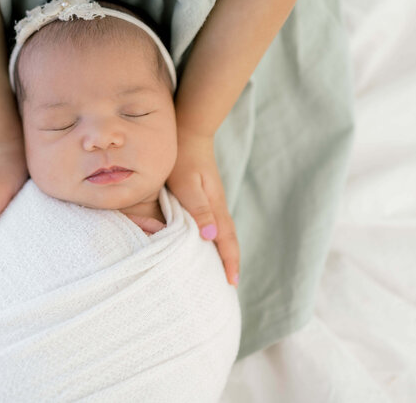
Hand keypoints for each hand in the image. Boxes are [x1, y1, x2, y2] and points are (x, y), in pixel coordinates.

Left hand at [166, 129, 239, 285]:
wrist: (189, 130)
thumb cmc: (183, 157)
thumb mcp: (187, 183)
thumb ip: (198, 208)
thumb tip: (210, 237)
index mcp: (215, 207)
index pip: (226, 241)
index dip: (229, 262)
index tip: (231, 283)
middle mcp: (217, 206)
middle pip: (228, 239)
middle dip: (230, 261)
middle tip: (228, 284)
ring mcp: (213, 200)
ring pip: (221, 232)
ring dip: (222, 251)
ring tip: (219, 269)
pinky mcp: (205, 195)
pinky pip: (213, 223)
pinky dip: (214, 237)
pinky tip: (206, 241)